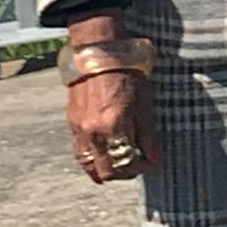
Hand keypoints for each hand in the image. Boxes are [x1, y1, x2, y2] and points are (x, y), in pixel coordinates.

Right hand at [66, 68, 159, 183]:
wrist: (100, 54)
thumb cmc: (128, 73)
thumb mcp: (145, 100)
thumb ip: (148, 133)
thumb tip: (154, 158)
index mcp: (115, 125)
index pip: (127, 163)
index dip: (141, 167)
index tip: (150, 161)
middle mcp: (94, 132)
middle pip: (108, 171)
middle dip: (125, 173)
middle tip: (137, 164)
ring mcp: (80, 131)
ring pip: (91, 167)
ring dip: (107, 170)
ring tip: (122, 163)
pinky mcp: (72, 125)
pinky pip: (80, 155)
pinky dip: (92, 162)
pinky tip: (104, 157)